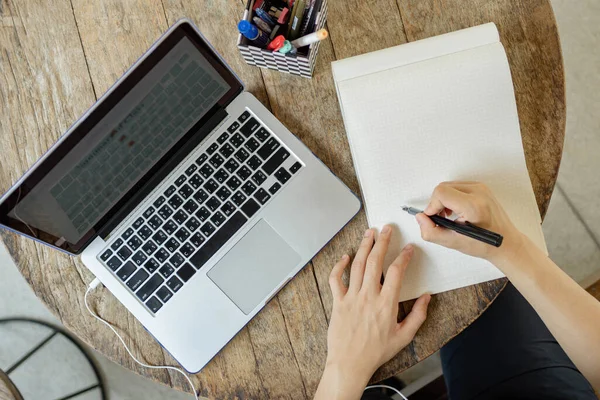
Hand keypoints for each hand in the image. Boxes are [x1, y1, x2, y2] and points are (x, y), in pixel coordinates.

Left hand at [314, 226, 430, 399]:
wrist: (349, 364)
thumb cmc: (376, 352)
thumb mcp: (404, 337)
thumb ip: (418, 316)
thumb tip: (427, 298)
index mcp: (386, 304)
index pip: (396, 272)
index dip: (404, 257)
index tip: (409, 248)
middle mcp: (368, 296)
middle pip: (375, 261)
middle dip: (382, 242)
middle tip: (387, 229)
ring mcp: (351, 297)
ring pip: (357, 265)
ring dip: (364, 246)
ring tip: (369, 233)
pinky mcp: (338, 302)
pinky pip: (336, 279)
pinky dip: (339, 266)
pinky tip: (346, 257)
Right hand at [416, 181, 523, 262]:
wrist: (506, 243)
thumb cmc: (485, 244)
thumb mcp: (454, 242)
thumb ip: (431, 232)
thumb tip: (420, 217)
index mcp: (473, 205)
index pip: (441, 193)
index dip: (432, 206)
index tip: (433, 218)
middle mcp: (478, 192)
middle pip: (443, 188)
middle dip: (436, 203)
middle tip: (440, 219)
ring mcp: (481, 188)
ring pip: (448, 186)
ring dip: (443, 200)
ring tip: (448, 216)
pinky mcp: (481, 187)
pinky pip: (456, 186)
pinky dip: (451, 197)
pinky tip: (455, 211)